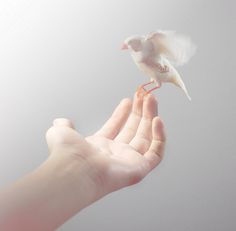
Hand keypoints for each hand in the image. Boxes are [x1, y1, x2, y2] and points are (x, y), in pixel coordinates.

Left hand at [46, 92, 165, 195]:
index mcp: (100, 146)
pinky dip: (159, 137)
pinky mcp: (140, 168)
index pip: (116, 127)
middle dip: (140, 112)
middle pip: (133, 130)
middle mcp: (115, 154)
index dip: (123, 113)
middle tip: (145, 96)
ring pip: (146, 138)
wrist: (75, 170)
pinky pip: (156, 153)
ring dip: (151, 118)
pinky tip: (158, 120)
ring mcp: (129, 161)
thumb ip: (63, 126)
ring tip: (152, 100)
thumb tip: (61, 121)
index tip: (129, 100)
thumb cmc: (67, 154)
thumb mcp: (61, 133)